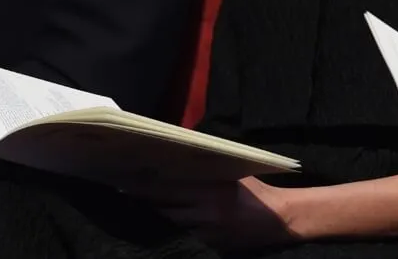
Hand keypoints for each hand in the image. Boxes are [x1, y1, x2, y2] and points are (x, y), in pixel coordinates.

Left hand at [128, 177, 300, 248]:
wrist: (277, 219)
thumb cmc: (253, 189)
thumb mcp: (230, 172)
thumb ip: (205, 166)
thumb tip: (177, 151)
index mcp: (209, 189)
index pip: (166, 187)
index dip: (142, 186)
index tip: (122, 180)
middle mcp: (204, 211)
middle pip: (162, 209)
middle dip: (142, 203)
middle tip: (120, 194)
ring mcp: (206, 232)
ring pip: (168, 226)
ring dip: (152, 219)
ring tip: (132, 212)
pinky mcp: (209, 246)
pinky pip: (182, 239)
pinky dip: (169, 232)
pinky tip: (157, 228)